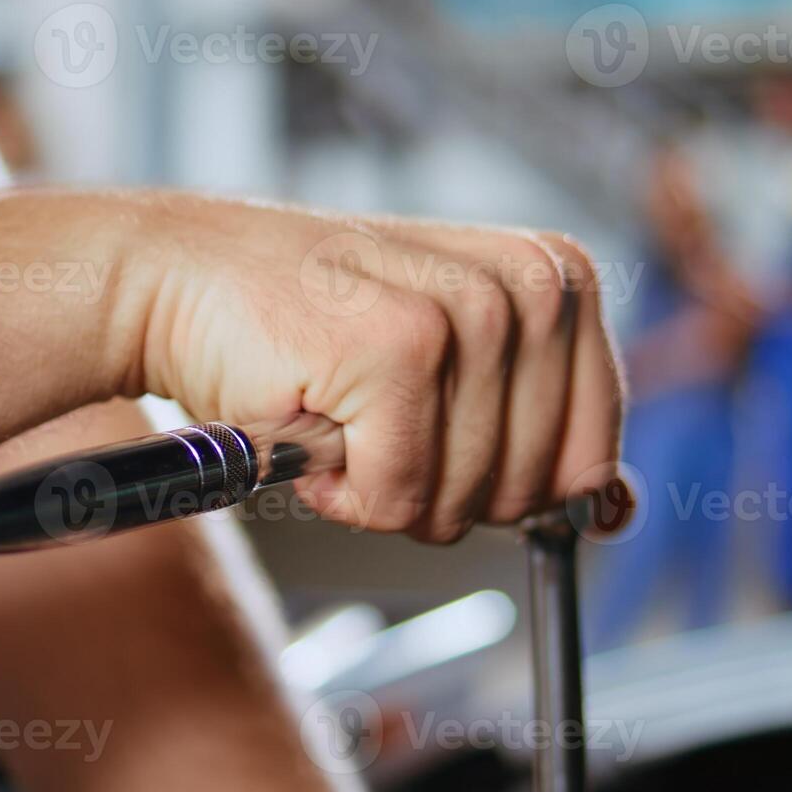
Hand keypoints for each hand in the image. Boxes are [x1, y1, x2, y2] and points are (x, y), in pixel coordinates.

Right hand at [121, 195, 623, 542]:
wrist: (177, 279)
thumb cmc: (305, 328)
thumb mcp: (447, 371)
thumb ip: (540, 432)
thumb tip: (614, 513)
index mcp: (557, 277)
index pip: (595, 450)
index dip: (513, 486)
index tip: (444, 447)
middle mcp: (529, 286)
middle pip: (528, 490)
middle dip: (439, 488)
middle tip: (371, 419)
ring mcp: (469, 312)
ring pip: (462, 501)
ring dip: (379, 487)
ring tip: (335, 407)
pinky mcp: (399, 348)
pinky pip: (396, 498)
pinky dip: (338, 490)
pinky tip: (307, 417)